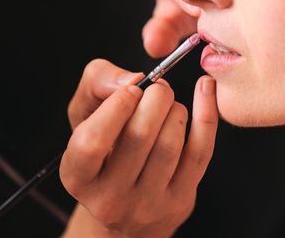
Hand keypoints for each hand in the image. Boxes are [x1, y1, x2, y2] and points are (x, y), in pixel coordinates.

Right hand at [60, 60, 217, 237]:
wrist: (129, 203)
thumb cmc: (104, 145)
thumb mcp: (87, 111)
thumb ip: (98, 82)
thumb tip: (133, 79)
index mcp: (78, 177)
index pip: (92, 142)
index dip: (117, 106)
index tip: (132, 88)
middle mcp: (109, 198)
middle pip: (139, 136)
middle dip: (155, 98)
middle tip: (157, 88)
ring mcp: (147, 204)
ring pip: (170, 144)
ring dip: (175, 109)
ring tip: (168, 104)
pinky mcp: (179, 200)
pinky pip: (200, 152)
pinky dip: (206, 114)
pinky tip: (205, 89)